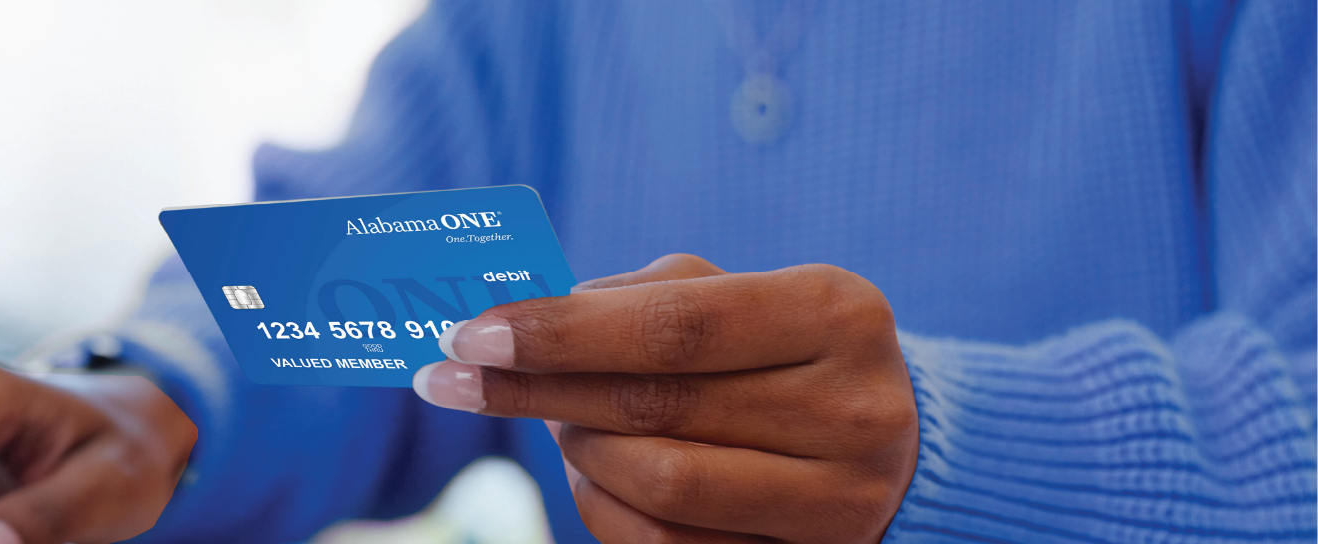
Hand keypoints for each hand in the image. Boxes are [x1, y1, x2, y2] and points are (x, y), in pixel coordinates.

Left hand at [413, 254, 917, 542]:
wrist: (894, 439)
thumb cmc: (785, 349)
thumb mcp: (740, 294)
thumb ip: (643, 297)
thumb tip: (522, 320)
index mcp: (837, 314)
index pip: (675, 328)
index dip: (561, 334)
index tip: (470, 334)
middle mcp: (855, 410)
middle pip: (657, 408)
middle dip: (537, 392)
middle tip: (454, 378)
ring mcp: (842, 501)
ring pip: (660, 486)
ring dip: (576, 451)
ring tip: (550, 420)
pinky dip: (605, 508)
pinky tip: (585, 473)